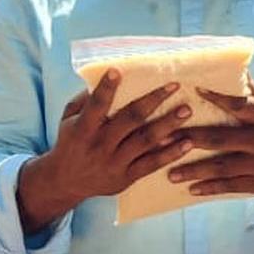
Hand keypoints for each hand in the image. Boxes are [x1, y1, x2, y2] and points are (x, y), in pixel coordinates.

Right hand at [23, 72, 191, 217]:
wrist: (66, 182)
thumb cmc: (71, 143)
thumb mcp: (68, 120)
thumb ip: (84, 101)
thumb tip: (104, 78)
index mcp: (83, 130)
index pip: (96, 106)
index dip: (105, 88)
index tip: (117, 71)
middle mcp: (100, 145)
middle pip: (130, 120)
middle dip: (153, 100)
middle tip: (174, 85)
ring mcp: (114, 162)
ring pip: (145, 141)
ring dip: (168, 124)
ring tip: (186, 111)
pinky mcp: (126, 177)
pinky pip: (151, 165)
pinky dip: (170, 154)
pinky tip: (187, 143)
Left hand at [166, 82, 253, 205]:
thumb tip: (238, 69)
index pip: (239, 104)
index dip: (216, 97)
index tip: (193, 90)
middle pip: (223, 138)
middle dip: (192, 138)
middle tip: (164, 138)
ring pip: (223, 167)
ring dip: (195, 170)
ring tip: (170, 173)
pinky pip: (233, 186)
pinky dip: (212, 188)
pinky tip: (192, 188)